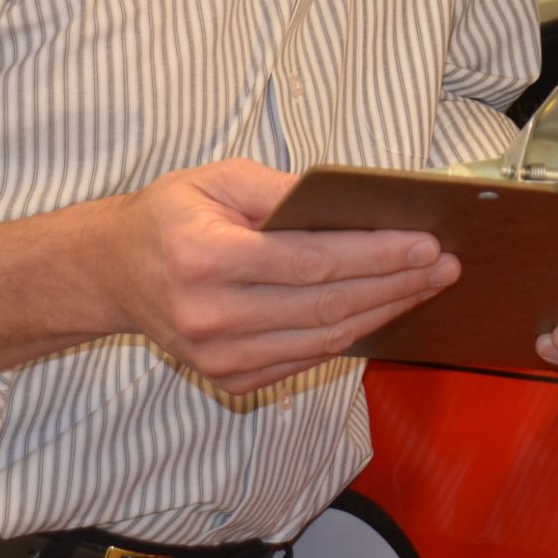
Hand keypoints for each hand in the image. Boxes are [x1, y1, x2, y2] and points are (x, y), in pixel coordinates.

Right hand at [98, 158, 460, 394]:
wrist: (113, 273)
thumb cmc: (171, 216)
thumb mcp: (218, 179)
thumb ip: (283, 192)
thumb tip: (353, 207)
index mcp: (207, 259)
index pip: (313, 261)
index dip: (377, 255)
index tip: (427, 242)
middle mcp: (212, 316)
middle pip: (328, 304)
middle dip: (396, 284)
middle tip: (445, 265)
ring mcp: (220, 357)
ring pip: (325, 339)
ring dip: (384, 312)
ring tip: (427, 285)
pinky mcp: (229, 379)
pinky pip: (307, 358)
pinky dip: (352, 334)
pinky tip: (383, 309)